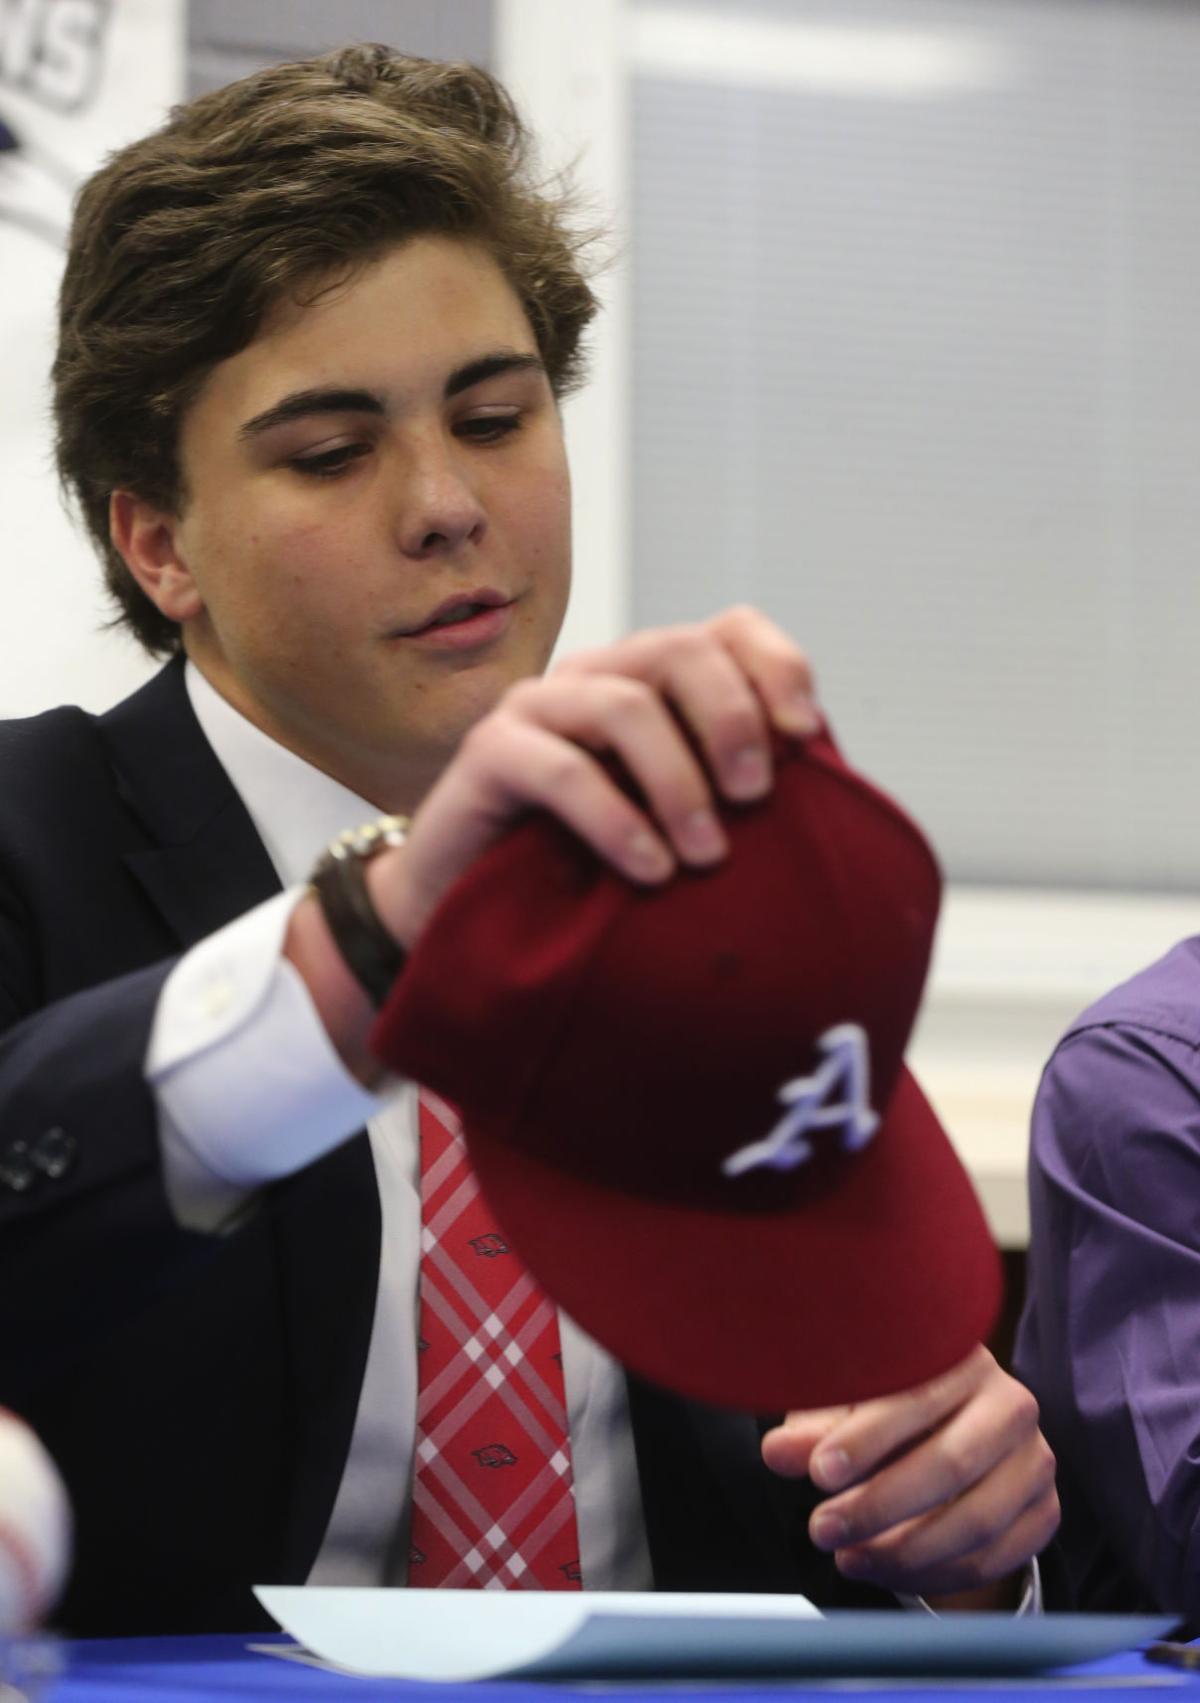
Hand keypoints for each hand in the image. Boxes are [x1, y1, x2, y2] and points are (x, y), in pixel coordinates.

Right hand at [372, 605, 819, 947]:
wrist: (473, 913)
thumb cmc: (589, 869)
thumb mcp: (675, 826)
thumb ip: (734, 797)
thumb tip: (829, 795)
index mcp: (654, 682)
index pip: (728, 630)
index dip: (776, 666)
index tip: (806, 734)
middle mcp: (598, 677)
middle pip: (679, 651)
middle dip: (731, 721)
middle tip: (756, 801)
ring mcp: (539, 708)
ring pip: (624, 705)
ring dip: (678, 783)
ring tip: (706, 856)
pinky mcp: (491, 754)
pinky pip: (561, 770)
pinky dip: (616, 819)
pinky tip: (649, 869)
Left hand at [761, 1346, 1058, 1605]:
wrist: (950, 1431)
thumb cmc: (887, 1408)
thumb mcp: (845, 1406)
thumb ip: (815, 1430)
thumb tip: (778, 1453)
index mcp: (960, 1358)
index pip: (917, 1398)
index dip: (867, 1439)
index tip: (819, 1474)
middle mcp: (1010, 1403)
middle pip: (952, 1463)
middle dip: (879, 1505)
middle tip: (822, 1529)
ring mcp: (1035, 1459)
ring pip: (977, 1520)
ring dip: (904, 1551)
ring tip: (846, 1556)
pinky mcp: (1044, 1510)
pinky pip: (994, 1558)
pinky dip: (934, 1575)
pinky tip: (884, 1569)